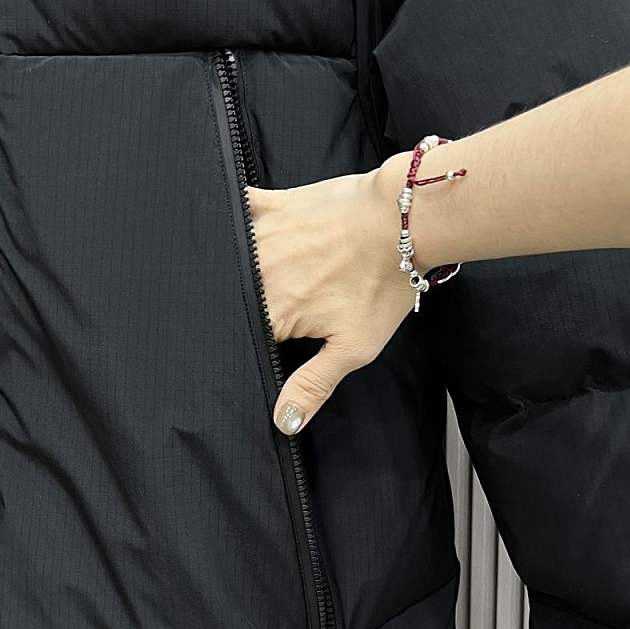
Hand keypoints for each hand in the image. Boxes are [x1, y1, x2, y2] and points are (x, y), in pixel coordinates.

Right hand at [249, 154, 415, 434]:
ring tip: (255, 273)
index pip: (242, 336)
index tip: (265, 337)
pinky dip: (227, 216)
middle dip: (241, 305)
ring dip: (232, 269)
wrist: (405, 220)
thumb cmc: (383, 284)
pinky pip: (235, 209)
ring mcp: (261, 238)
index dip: (249, 341)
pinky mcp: (270, 206)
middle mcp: (257, 276)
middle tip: (274, 302)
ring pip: (227, 259)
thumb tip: (283, 422)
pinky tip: (224, 224)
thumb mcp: (355, 346)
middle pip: (233, 299)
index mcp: (274, 314)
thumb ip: (313, 384)